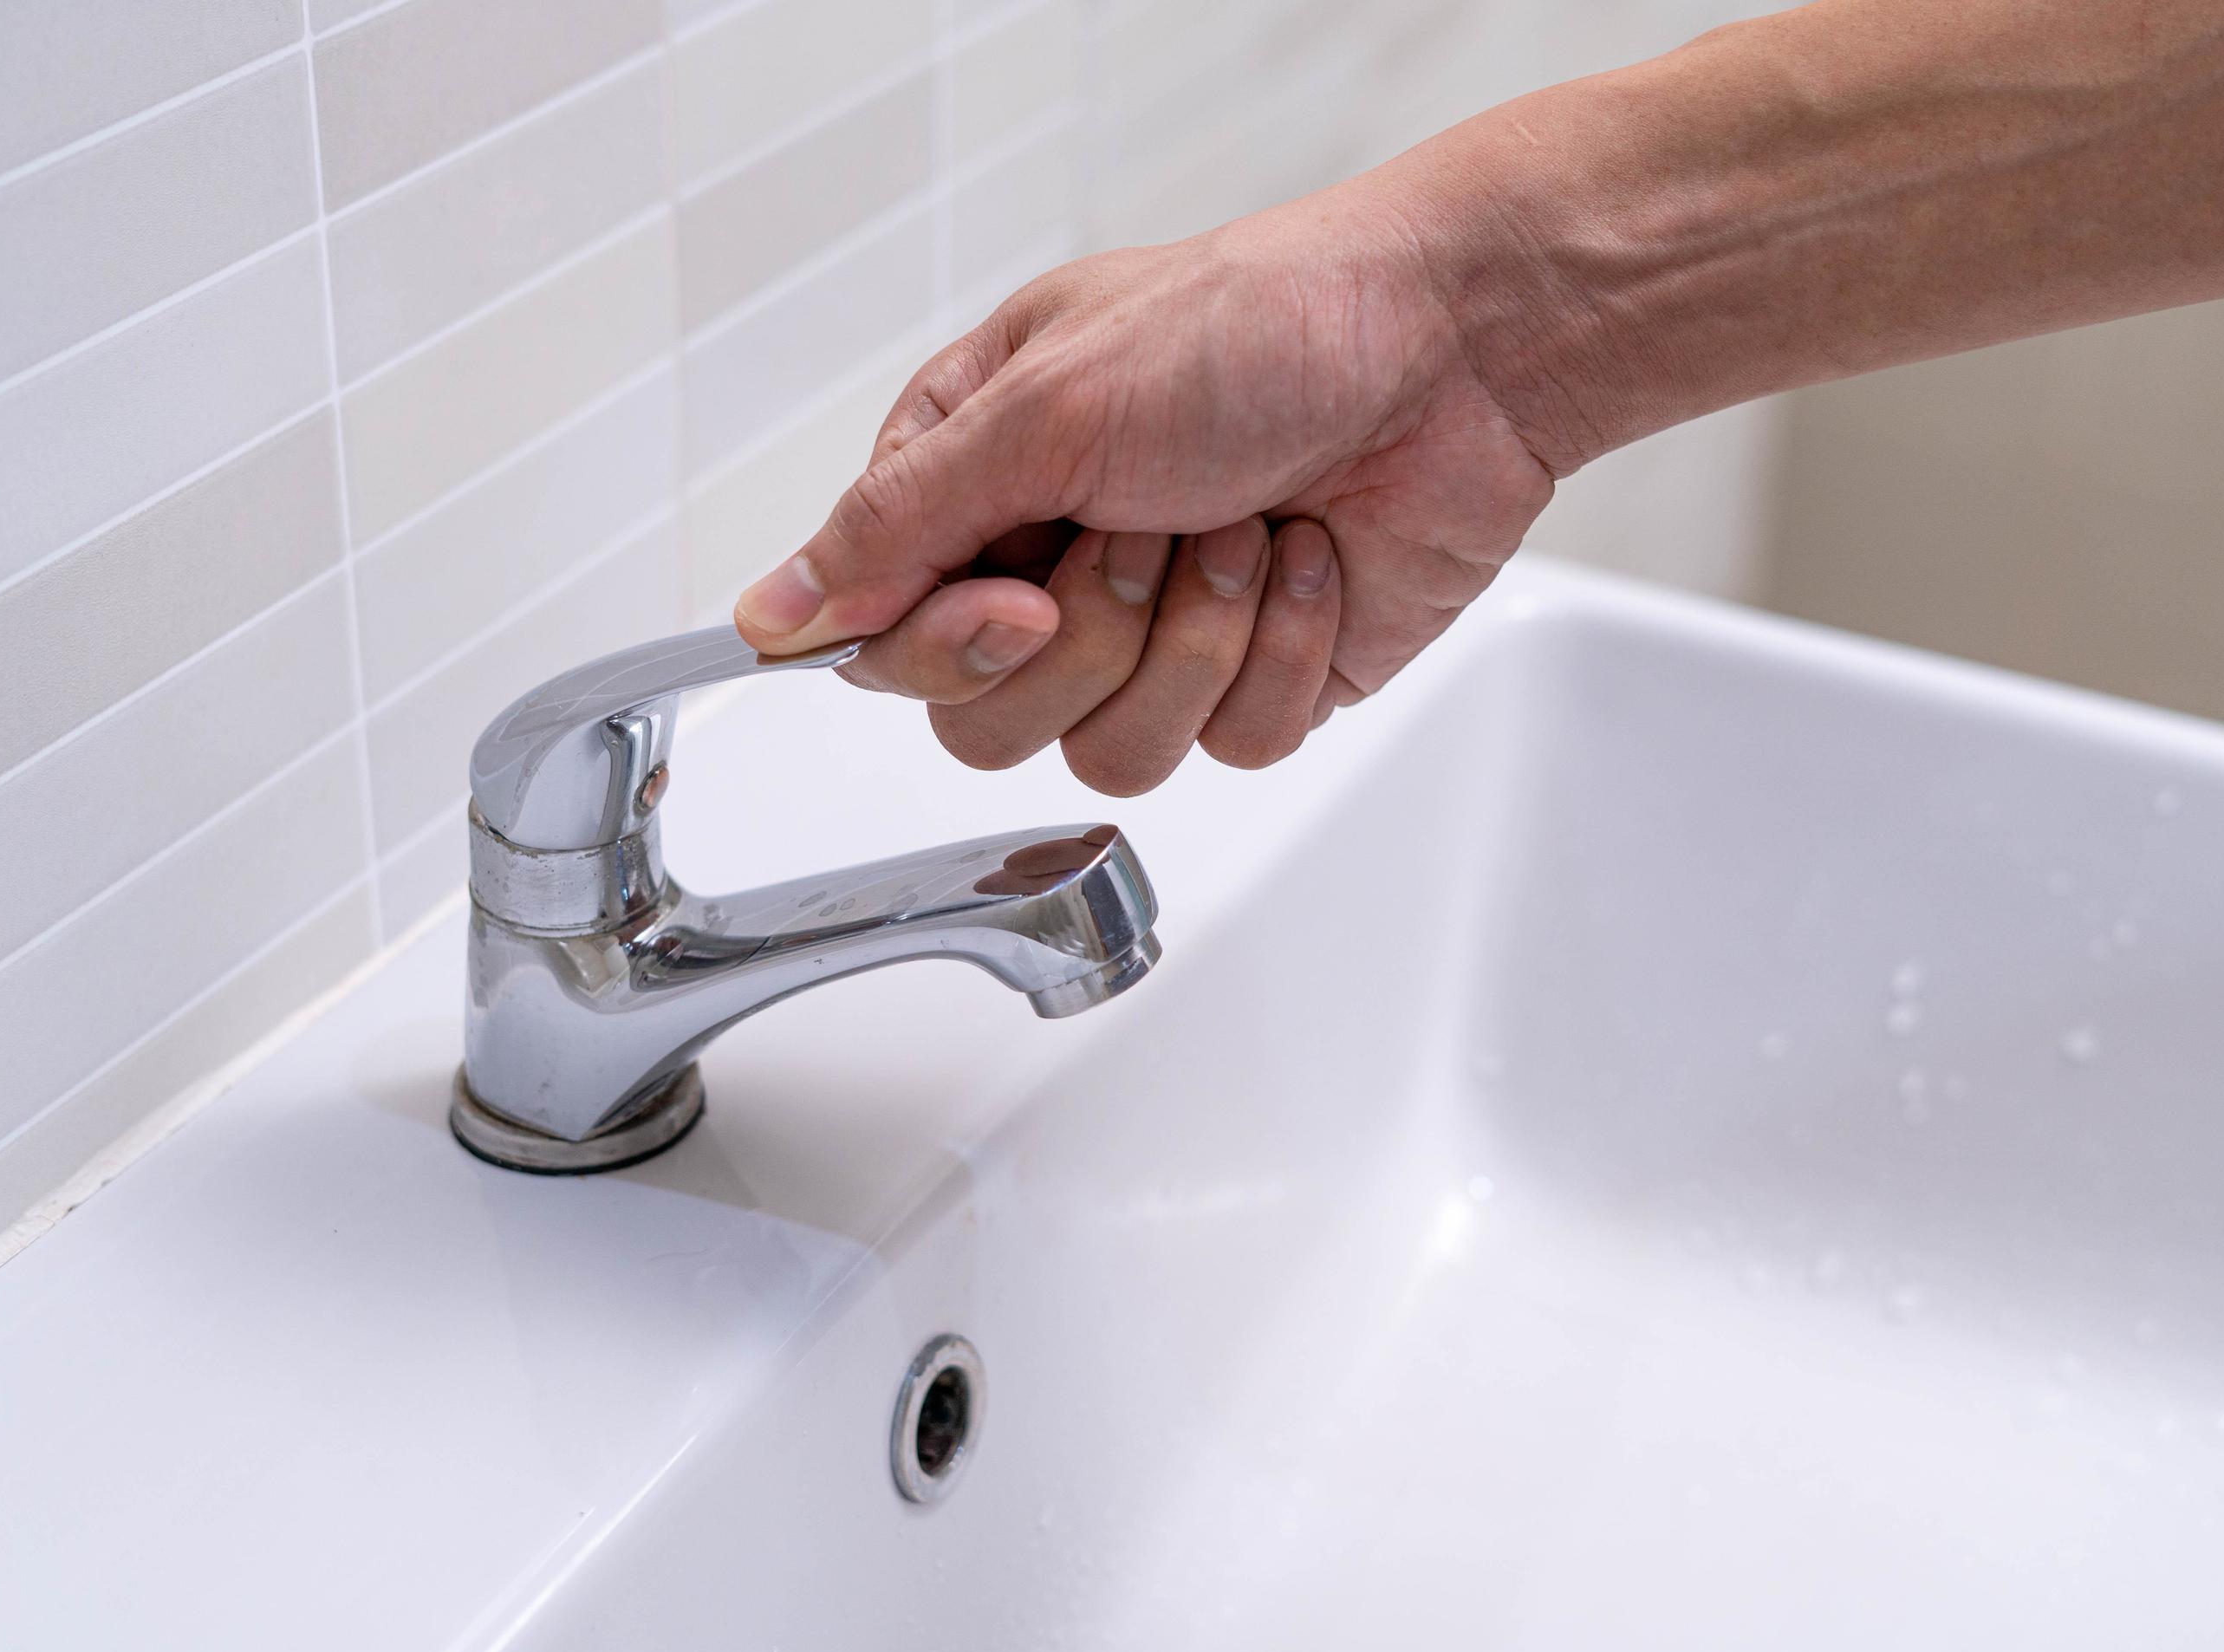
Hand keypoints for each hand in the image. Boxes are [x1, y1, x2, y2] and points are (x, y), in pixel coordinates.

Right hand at [730, 179, 1555, 794]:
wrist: (1452, 349)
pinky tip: (1311, 559)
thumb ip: (897, 524)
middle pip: (991, 722)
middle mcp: (1055, 567)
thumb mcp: (1045, 405)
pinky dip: (1281, 652)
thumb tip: (770, 615)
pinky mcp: (1259, 682)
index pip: (889, 642)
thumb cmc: (1255, 327)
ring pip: (1112, 753)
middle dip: (1093, 635)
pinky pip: (1231, 746)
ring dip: (1193, 638)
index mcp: (976, 482)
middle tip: (1155, 527)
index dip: (953, 645)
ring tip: (1245, 526)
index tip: (1020, 594)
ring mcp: (1159, 636)